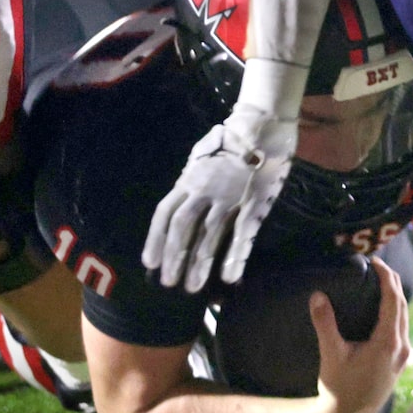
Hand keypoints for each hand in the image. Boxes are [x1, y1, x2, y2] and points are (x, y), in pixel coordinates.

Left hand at [140, 109, 295, 291]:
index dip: (155, 239)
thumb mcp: (201, 156)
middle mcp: (203, 190)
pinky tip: (229, 276)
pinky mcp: (253, 202)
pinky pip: (242, 233)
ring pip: (209, 235)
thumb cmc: (231, 140)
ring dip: (199, 264)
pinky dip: (235, 256)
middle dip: (175, 257)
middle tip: (170, 283)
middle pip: (183, 228)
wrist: (262, 124)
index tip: (150, 263)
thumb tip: (180, 199)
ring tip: (193, 288)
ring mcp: (228, 197)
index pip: (165, 213)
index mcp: (188, 179)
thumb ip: (191, 179)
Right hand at [315, 257, 408, 412]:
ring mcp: (402, 356)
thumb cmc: (339, 387)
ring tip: (381, 280)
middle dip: (392, 281)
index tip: (375, 261)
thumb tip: (317, 295)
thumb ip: (325, 324)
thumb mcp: (331, 354)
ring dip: (395, 296)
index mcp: (387, 343)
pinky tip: (384, 308)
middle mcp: (400, 347)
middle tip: (377, 264)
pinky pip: (402, 327)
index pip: (393, 299)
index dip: (386, 277)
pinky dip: (395, 311)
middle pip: (402, 304)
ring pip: (404, 316)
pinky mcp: (399, 362)